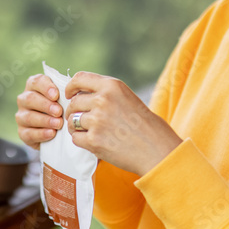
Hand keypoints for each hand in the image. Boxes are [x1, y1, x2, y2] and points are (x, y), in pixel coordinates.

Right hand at [16, 74, 64, 149]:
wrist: (53, 134)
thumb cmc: (60, 109)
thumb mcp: (63, 99)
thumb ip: (65, 94)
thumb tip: (75, 92)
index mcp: (33, 87)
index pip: (36, 81)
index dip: (45, 87)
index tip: (56, 95)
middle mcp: (24, 100)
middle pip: (30, 99)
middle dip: (45, 105)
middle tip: (59, 112)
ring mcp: (21, 116)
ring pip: (29, 117)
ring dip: (45, 120)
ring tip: (58, 124)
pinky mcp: (22, 132)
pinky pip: (28, 133)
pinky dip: (41, 134)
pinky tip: (51, 133)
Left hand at [65, 72, 181, 175]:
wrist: (158, 150)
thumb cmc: (146, 125)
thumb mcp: (127, 98)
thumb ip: (106, 94)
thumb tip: (79, 95)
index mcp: (112, 86)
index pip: (79, 79)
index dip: (71, 88)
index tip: (70, 95)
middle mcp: (102, 100)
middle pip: (74, 102)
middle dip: (73, 111)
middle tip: (80, 120)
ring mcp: (97, 120)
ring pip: (72, 121)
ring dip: (76, 127)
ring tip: (89, 132)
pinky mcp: (94, 140)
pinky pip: (75, 138)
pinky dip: (81, 141)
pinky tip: (93, 142)